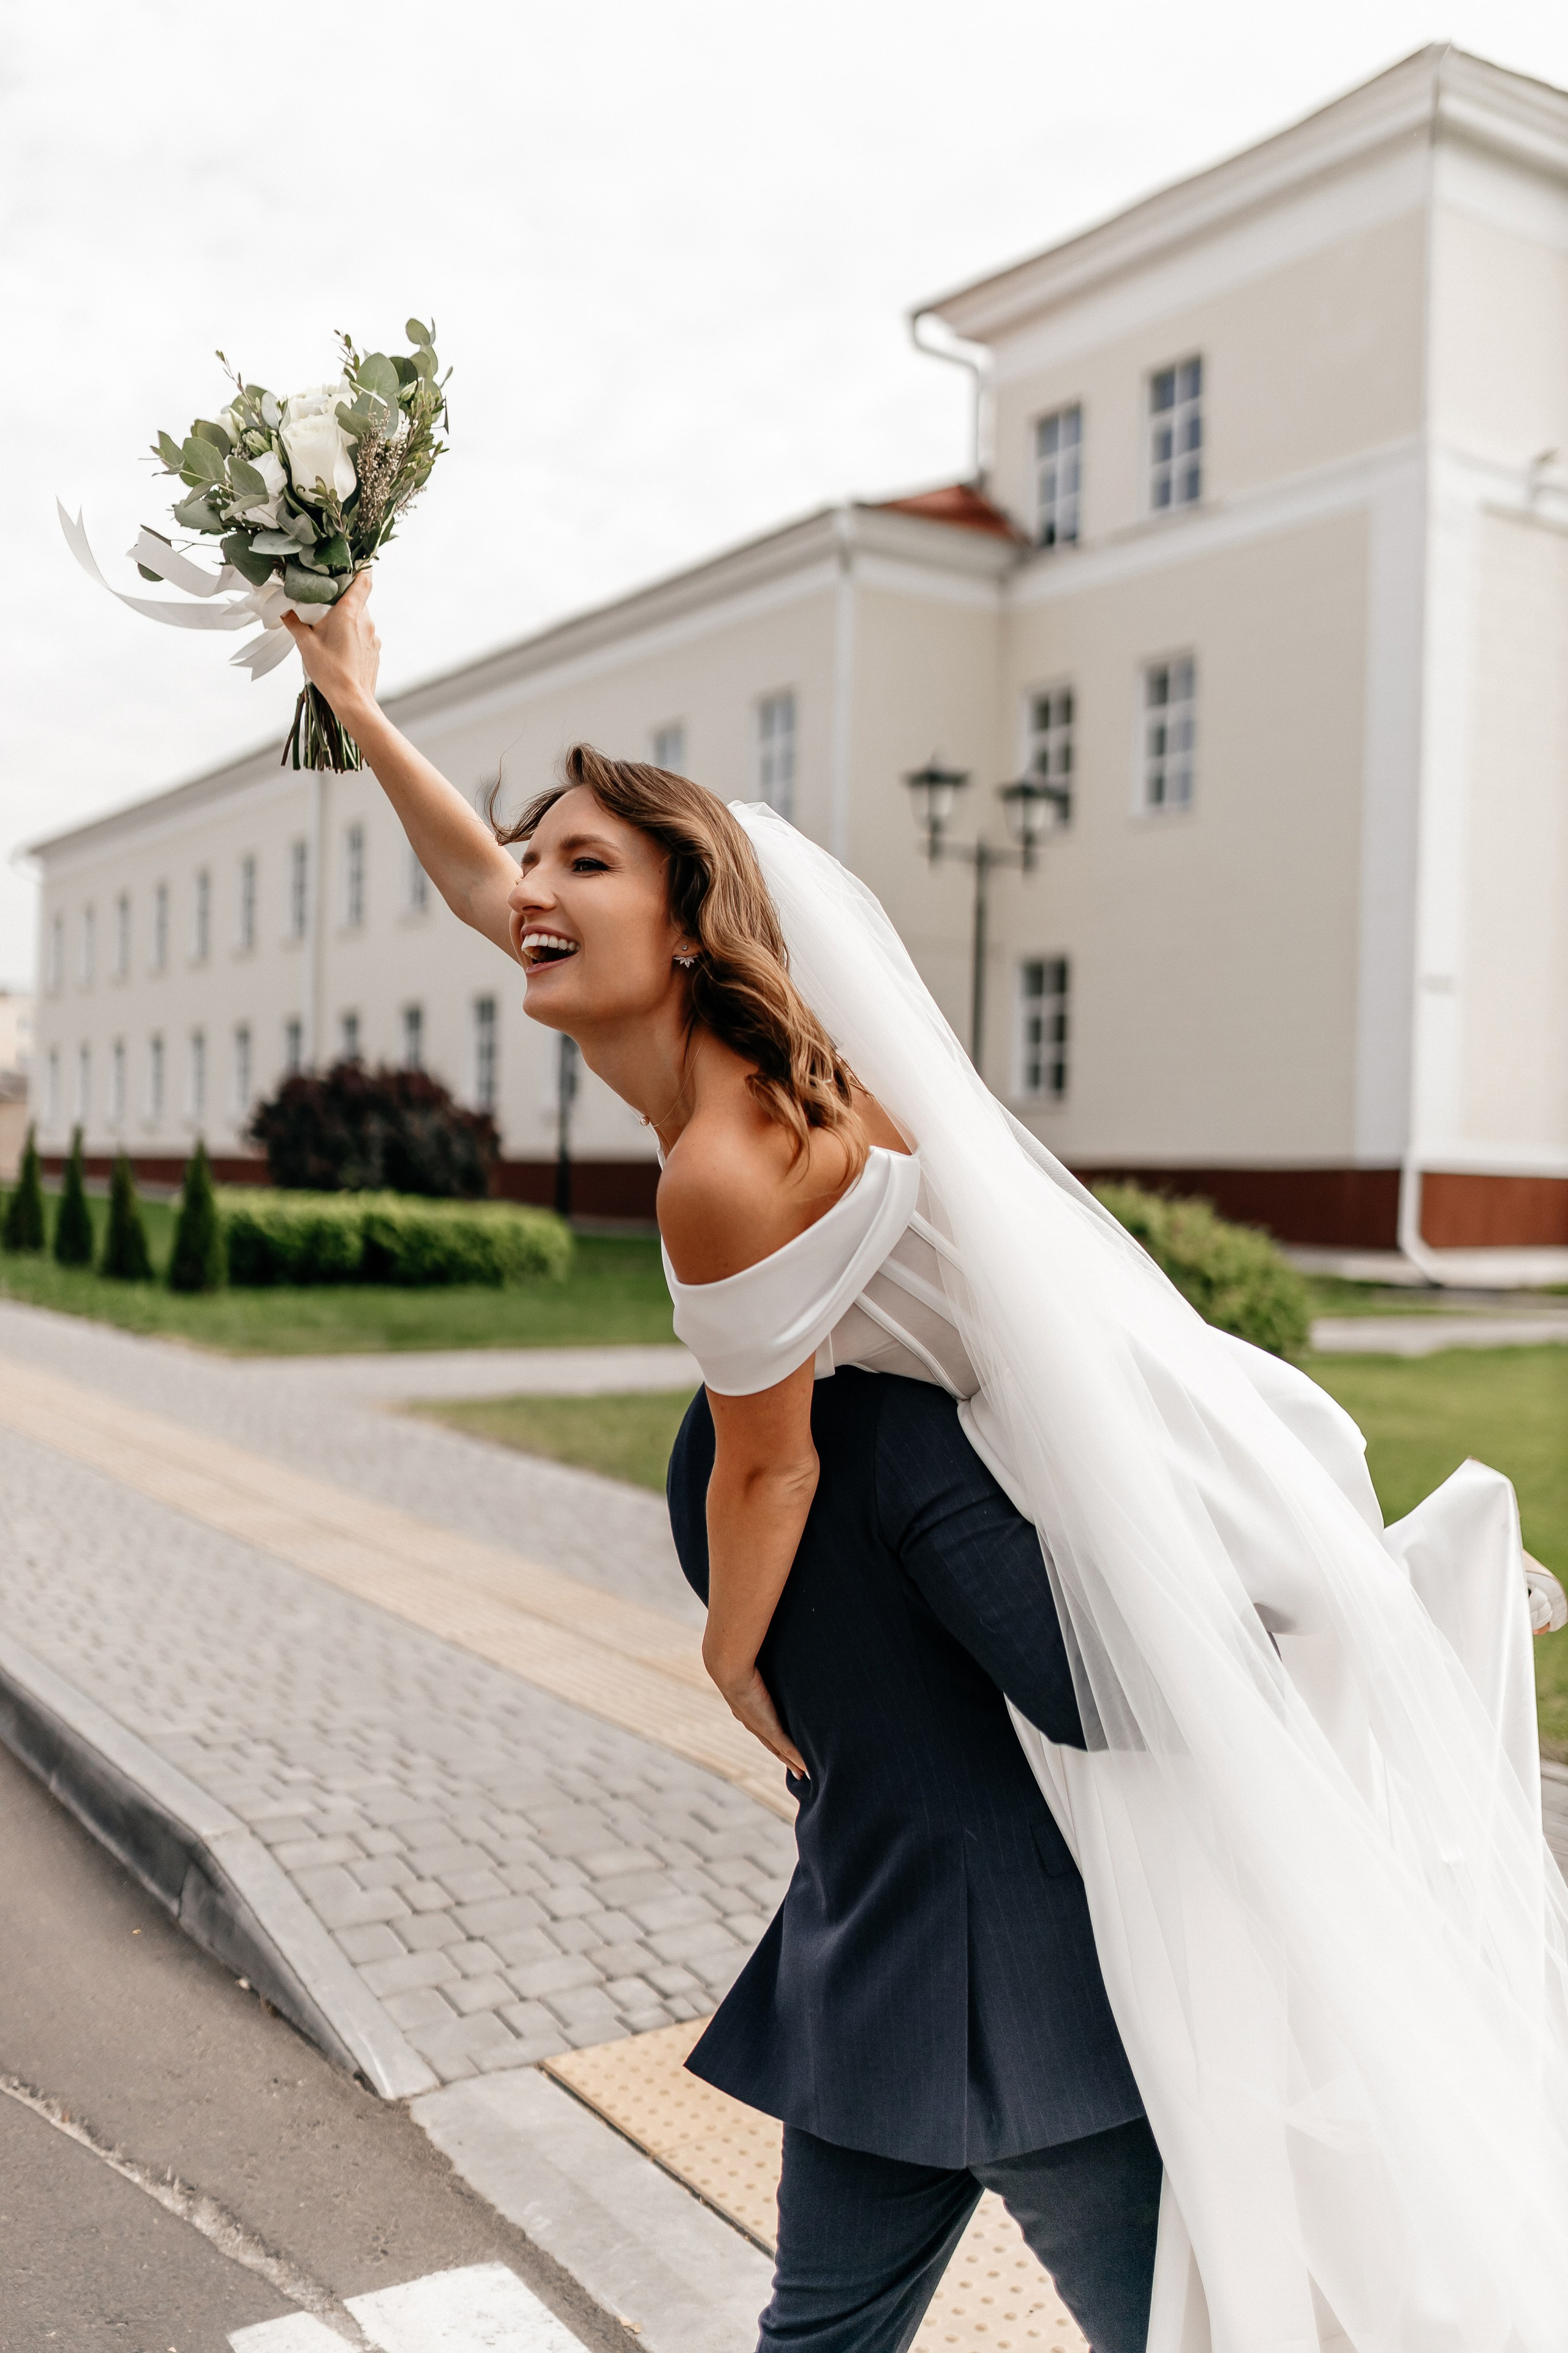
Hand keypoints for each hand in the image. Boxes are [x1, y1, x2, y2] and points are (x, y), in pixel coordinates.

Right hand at [281, 569, 379, 720]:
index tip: (350, 562)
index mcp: (350, 612)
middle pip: (358, 598)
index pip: (364, 579)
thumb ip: (294, 623)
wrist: (353, 700)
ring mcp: (373, 636)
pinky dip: (352, 633)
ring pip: (360, 616)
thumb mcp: (305, 644)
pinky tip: (338, 645)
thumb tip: (284, 611)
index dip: (360, 567)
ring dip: (346, 617)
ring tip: (327, 628)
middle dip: (341, 598)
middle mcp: (366, 620)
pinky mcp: (374, 650)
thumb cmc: (330, 672)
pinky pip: (363, 633)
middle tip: (323, 601)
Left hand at [712, 1663, 808, 1780]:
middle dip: (785, 1759)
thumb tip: (766, 1657)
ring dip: (791, 1763)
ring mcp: (762, 1728)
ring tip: (803, 1774)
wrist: (731, 1671)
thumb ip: (761, 1669)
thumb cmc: (740, 1662)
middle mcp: (753, 1724)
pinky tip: (806, 1768)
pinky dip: (796, 1759)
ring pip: (779, 1751)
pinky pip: (786, 1748)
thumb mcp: (754, 1668)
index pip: (765, 1730)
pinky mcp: (770, 1729)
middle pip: (773, 1747)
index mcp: (748, 1712)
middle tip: (798, 1772)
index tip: (785, 1750)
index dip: (775, 1741)